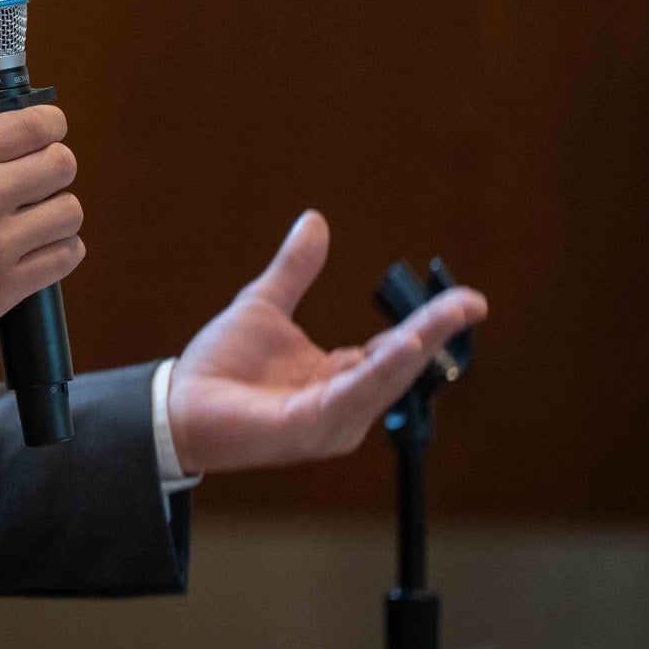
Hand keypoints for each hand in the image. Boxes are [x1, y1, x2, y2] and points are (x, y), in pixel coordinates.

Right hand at [0, 104, 83, 356]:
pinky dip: (59, 250)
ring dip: (57, 214)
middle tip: (38, 182)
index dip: (51, 127)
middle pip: (62, 165)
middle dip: (54, 169)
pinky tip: (37, 249)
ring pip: (69, 212)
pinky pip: (65, 256)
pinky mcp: (5, 286)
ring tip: (35, 221)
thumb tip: (13, 146)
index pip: (35, 125)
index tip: (49, 135)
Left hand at [166, 210, 487, 476]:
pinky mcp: (307, 427)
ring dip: (414, 351)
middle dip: (436, 333)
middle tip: (471, 303)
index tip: (466, 299)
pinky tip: (401, 349)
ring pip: (382, 381)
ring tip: (442, 320)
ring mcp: (330, 420)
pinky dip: (378, 374)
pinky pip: (350, 398)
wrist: (177, 404)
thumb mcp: (264, 305)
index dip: (430, 323)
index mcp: (338, 376)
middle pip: (400, 365)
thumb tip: (315, 220)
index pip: (396, 349)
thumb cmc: (218, 366)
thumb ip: (295, 269)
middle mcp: (343, 403)